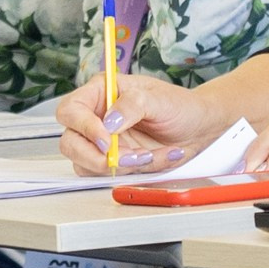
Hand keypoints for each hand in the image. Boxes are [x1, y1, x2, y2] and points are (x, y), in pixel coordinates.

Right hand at [57, 73, 232, 175]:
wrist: (198, 126)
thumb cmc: (179, 105)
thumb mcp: (159, 99)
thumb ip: (133, 105)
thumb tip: (109, 123)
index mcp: (101, 92)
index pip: (70, 110)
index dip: (82, 126)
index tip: (107, 139)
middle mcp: (96, 118)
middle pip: (70, 143)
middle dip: (96, 156)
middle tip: (127, 156)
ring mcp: (103, 142)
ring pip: (86, 165)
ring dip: (120, 165)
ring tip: (150, 154)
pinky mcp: (114, 161)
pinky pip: (110, 175)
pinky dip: (135, 171)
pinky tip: (156, 157)